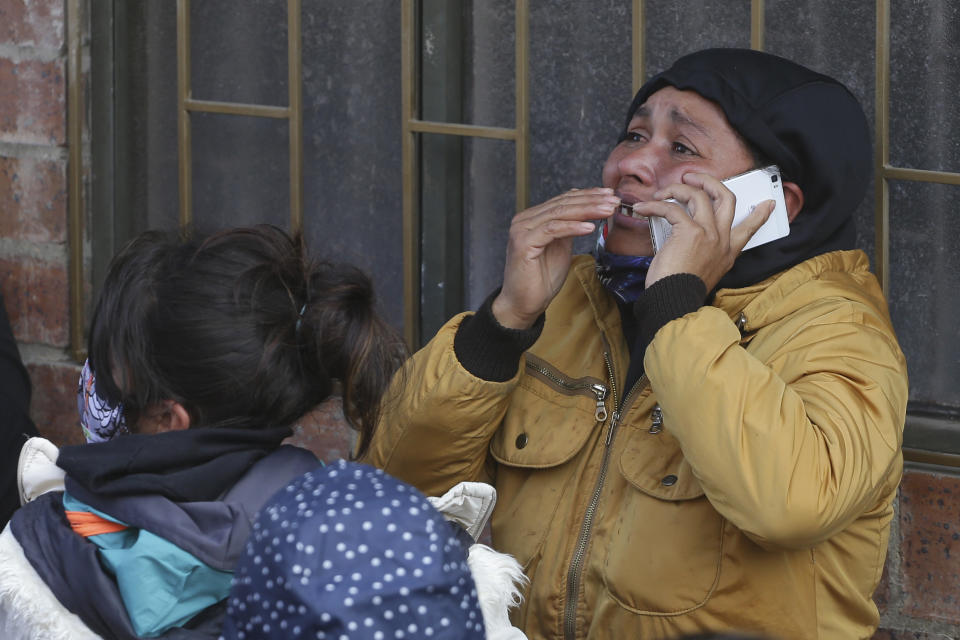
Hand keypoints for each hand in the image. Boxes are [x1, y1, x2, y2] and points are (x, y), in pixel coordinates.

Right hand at [493, 188, 617, 328]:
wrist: (524, 304)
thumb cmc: (541, 280)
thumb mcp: (561, 248)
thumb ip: (568, 229)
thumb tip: (586, 212)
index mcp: (532, 218)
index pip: (563, 200)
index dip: (588, 195)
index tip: (610, 195)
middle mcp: (524, 220)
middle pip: (563, 204)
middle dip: (592, 201)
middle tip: (614, 200)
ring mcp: (522, 230)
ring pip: (559, 213)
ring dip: (587, 210)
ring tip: (607, 210)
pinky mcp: (523, 243)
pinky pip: (552, 230)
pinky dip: (572, 227)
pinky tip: (590, 227)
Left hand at [633, 173, 774, 291]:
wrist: (675, 301)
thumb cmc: (679, 289)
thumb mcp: (701, 271)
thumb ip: (702, 251)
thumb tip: (686, 234)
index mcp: (727, 252)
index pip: (749, 229)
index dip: (759, 215)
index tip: (768, 203)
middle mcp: (722, 240)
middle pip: (726, 198)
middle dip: (709, 181)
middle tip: (692, 178)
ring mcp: (709, 234)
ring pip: (699, 196)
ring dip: (678, 189)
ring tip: (662, 193)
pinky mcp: (690, 232)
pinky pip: (672, 208)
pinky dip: (655, 205)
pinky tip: (643, 208)